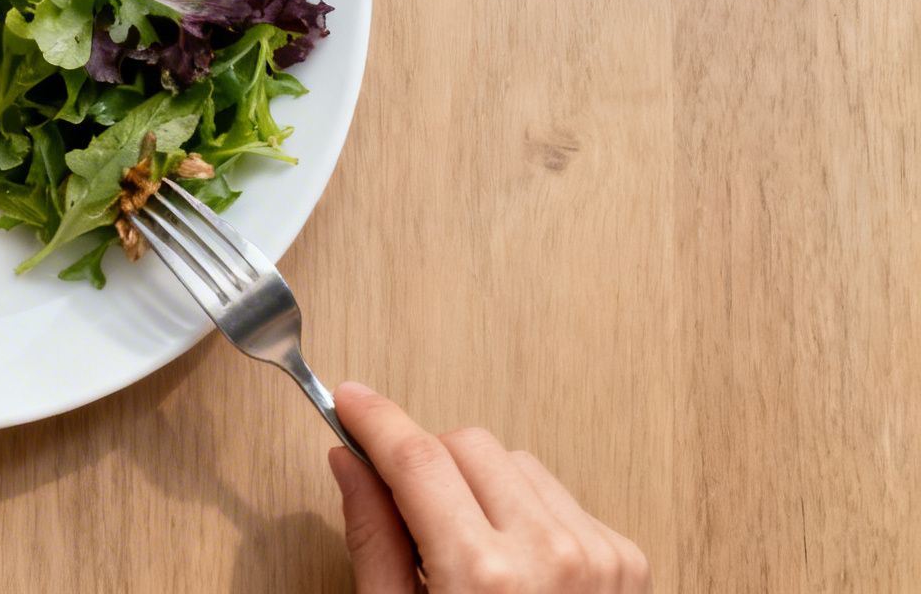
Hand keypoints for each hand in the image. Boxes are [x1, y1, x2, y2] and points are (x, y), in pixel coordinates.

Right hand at [329, 382, 648, 592]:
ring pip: (515, 462)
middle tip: (403, 503)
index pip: (417, 458)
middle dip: (426, 460)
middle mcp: (549, 556)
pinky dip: (525, 512)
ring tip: (465, 547)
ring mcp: (596, 555)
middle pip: (466, 444)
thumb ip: (374, 538)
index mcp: (482, 577)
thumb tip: (350, 465)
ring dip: (479, 485)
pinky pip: (558, 496)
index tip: (351, 401)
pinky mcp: (626, 560)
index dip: (375, 419)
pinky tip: (512, 563)